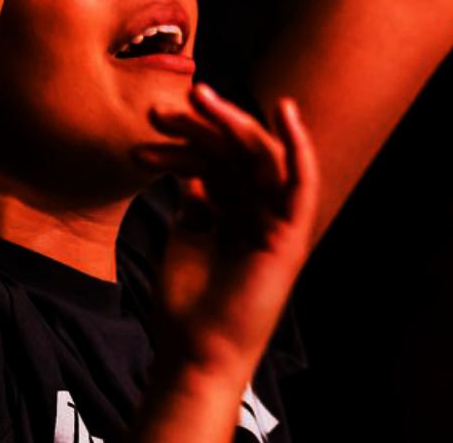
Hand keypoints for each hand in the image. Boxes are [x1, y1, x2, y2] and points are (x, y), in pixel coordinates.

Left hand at [145, 87, 317, 377]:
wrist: (196, 352)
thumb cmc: (187, 306)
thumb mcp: (185, 236)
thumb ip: (194, 202)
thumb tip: (191, 170)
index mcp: (235, 212)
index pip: (215, 161)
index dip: (185, 141)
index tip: (150, 128)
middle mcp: (259, 211)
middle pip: (235, 153)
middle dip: (200, 126)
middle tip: (161, 109)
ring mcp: (276, 221)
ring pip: (260, 157)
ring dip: (231, 123)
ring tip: (196, 99)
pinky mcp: (291, 234)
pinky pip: (301, 183)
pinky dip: (298, 146)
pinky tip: (285, 111)